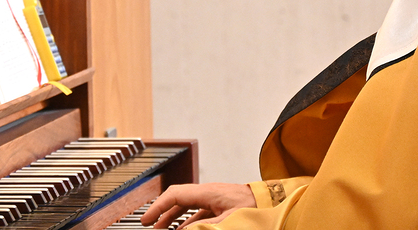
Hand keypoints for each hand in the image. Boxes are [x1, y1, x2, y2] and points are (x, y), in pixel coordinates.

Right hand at [141, 182, 255, 227]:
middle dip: (161, 212)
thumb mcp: (226, 221)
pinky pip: (197, 211)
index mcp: (207, 192)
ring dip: (173, 217)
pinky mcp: (219, 204)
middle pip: (177, 198)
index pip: (174, 196)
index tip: (146, 219)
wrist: (271, 200)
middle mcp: (207, 192)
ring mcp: (213, 197)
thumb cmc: (254, 206)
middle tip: (149, 224)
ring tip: (162, 229)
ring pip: (186, 205)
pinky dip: (187, 221)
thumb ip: (204, 227)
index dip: (157, 207)